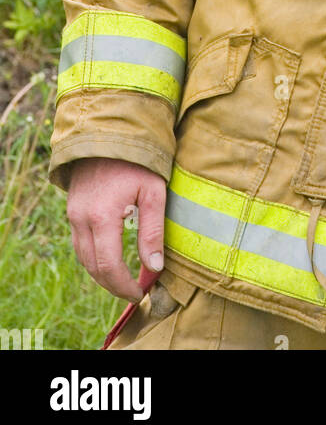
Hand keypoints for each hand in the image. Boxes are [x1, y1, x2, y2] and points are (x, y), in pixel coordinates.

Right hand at [66, 157, 165, 300]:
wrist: (109, 132)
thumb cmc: (137, 160)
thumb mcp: (153, 191)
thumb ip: (152, 231)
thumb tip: (154, 267)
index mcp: (102, 216)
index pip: (109, 267)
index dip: (124, 285)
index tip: (140, 292)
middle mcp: (82, 219)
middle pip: (93, 268)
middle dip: (113, 285)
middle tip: (134, 292)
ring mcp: (74, 214)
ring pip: (83, 258)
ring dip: (102, 274)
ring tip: (124, 280)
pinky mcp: (73, 210)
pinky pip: (80, 243)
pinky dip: (94, 257)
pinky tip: (110, 258)